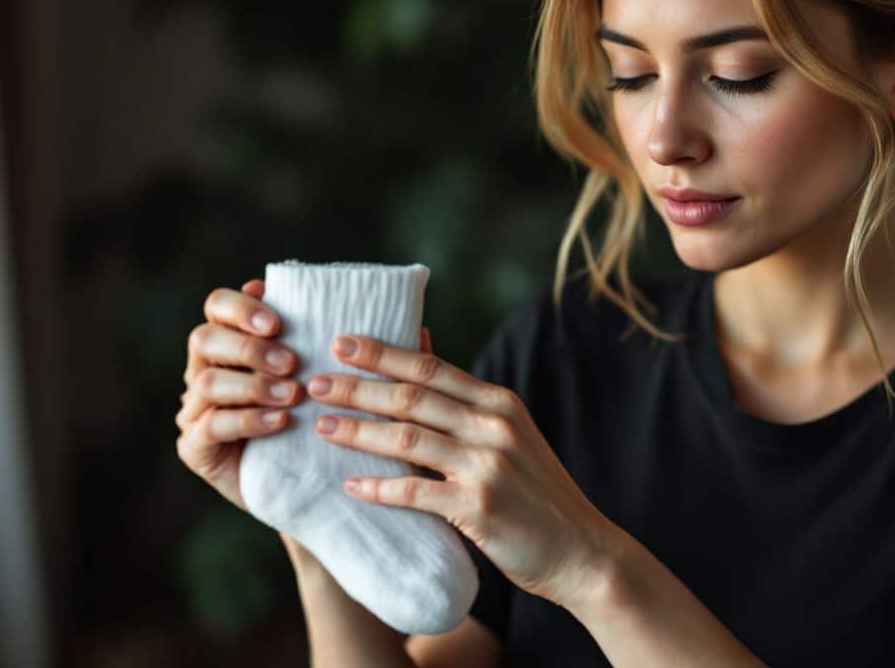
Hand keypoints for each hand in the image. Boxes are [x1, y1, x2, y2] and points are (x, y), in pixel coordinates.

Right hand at [175, 278, 305, 510]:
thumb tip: (284, 288)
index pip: (217, 306)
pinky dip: (249, 420)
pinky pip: (212, 426)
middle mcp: (202, 370)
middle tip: (292, 363)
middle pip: (205, 339)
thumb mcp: (308, 371)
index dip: (241, 307)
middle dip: (250, 347)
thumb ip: (301, 333)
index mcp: (226, 342)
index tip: (277, 323)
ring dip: (255, 385)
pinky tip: (280, 422)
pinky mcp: (194, 447)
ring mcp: (193, 410)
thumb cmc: (304, 413)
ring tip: (293, 395)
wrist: (299, 478)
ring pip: (208, 382)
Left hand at [305, 332, 624, 609]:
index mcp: (499, 403)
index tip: (340, 343)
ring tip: (321, 427)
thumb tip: (420, 355)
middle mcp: (494, 426)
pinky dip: (380, 488)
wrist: (580, 550)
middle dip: (358, 387)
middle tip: (315, 382)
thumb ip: (466, 405)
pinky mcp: (479, 507)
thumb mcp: (509, 437)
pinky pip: (416, 492)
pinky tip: (351, 486)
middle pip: (412, 396)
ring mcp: (487, 465)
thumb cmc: (535, 494)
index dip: (383, 353)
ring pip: (407, 438)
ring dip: (359, 431)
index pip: (431, 367)